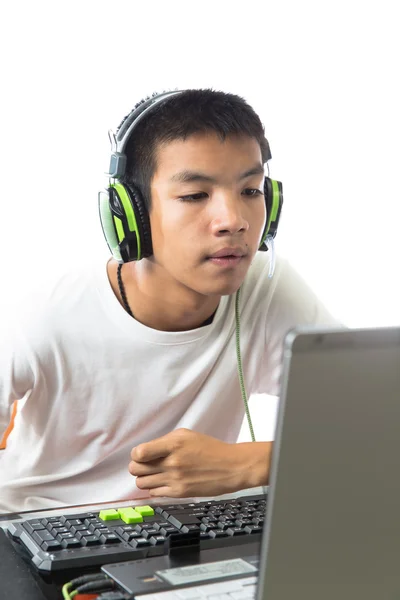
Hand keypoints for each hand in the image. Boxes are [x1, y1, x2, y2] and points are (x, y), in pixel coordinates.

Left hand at [128, 428, 270, 497]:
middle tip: (144, 465)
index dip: (137, 455)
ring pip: (142, 483)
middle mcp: (172, 462)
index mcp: (174, 443)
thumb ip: (165, 442)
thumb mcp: (187, 435)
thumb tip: (145, 452)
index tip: (141, 455)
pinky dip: (155, 488)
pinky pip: (154, 493)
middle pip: (137, 469)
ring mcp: (175, 479)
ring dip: (145, 478)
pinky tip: (163, 482)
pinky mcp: (180, 492)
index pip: (140, 453)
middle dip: (137, 467)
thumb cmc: (211, 449)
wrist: (231, 467)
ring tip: (154, 474)